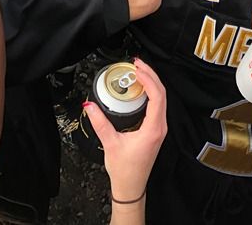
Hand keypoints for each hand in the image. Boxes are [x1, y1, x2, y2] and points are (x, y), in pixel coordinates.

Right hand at [84, 58, 166, 201]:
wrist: (131, 187)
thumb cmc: (124, 171)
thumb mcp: (110, 143)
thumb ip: (100, 123)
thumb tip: (90, 106)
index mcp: (153, 129)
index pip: (157, 96)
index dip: (149, 79)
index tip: (137, 69)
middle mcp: (160, 127)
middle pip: (162, 93)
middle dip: (150, 75)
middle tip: (137, 63)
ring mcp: (160, 128)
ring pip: (162, 98)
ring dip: (151, 82)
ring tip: (139, 71)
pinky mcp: (156, 130)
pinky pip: (158, 105)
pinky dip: (151, 92)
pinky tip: (141, 88)